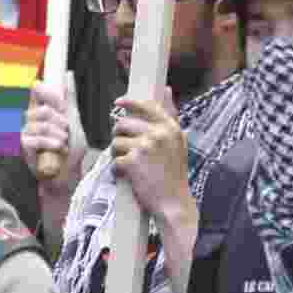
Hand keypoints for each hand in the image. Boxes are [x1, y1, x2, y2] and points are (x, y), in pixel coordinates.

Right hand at [22, 74, 86, 189]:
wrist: (67, 173)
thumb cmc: (70, 149)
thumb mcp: (74, 121)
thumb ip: (68, 100)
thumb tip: (68, 75)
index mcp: (41, 108)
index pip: (38, 90)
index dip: (51, 95)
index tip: (63, 107)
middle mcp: (30, 118)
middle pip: (44, 109)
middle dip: (61, 122)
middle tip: (66, 132)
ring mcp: (25, 131)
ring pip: (42, 123)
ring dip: (59, 134)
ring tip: (63, 142)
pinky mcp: (23, 145)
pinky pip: (37, 138)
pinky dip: (51, 143)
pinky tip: (58, 148)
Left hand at [111, 92, 191, 224]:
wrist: (174, 203)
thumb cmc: (174, 174)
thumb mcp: (177, 142)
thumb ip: (169, 116)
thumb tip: (167, 89)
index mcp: (170, 127)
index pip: (146, 105)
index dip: (129, 102)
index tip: (118, 102)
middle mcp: (158, 134)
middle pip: (123, 124)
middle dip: (120, 136)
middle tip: (125, 149)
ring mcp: (145, 147)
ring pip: (116, 142)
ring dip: (118, 154)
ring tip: (129, 165)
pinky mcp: (132, 162)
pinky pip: (114, 160)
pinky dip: (117, 170)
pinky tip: (128, 176)